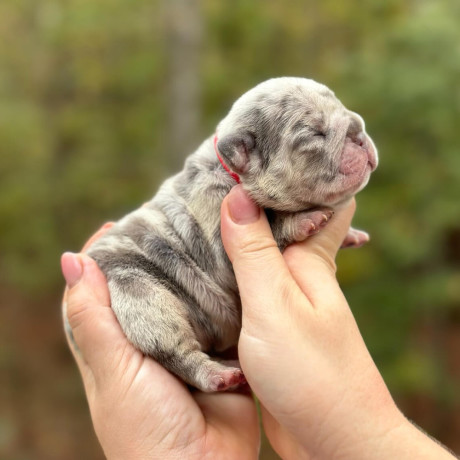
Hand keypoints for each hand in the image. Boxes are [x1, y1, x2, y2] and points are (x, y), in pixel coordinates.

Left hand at [61, 225, 258, 459]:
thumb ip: (93, 319)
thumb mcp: (114, 370)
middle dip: (152, 257)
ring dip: (188, 270)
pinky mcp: (217, 350)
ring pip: (182, 296)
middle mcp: (148, 340)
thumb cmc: (146, 429)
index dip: (104, 258)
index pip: (99, 292)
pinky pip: (216, 313)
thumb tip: (72, 261)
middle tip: (166, 221)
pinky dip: (219, 292)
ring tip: (200, 235)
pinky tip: (228, 267)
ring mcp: (185, 344)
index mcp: (114, 344)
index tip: (116, 226)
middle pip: (145, 288)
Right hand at [220, 185, 455, 459]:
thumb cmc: (313, 374)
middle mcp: (298, 274)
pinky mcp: (270, 325)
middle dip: (252, 200)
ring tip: (202, 211)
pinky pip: (248, 287)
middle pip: (276, 224)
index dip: (293, 173)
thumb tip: (240, 195)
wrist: (332, 441)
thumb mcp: (276, 306)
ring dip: (236, 236)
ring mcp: (285, 300)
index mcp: (307, 260)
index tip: (265, 147)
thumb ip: (255, 253)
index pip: (312, 200)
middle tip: (216, 175)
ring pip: (258, 255)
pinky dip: (230, 273)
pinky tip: (207, 265)